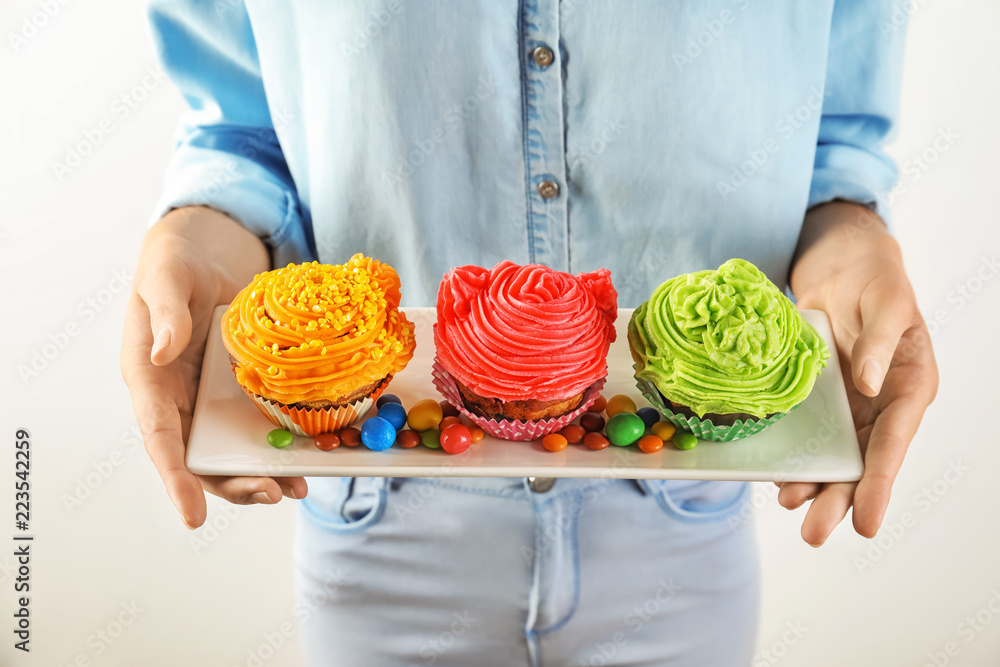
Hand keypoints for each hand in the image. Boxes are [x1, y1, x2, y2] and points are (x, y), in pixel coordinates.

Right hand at [120, 207, 307, 528]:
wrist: (207, 250)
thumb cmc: (175, 261)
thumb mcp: (167, 276)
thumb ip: (165, 312)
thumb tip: (161, 353)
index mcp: (149, 378)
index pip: (159, 436)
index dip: (174, 477)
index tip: (192, 515)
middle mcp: (180, 397)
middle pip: (200, 456)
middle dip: (233, 483)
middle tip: (273, 493)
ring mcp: (212, 396)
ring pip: (232, 449)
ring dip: (262, 471)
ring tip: (298, 484)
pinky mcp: (242, 387)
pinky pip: (259, 422)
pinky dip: (281, 440)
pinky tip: (312, 451)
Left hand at [777, 202, 937, 545]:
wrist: (843, 265)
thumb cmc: (876, 280)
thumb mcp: (886, 304)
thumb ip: (881, 343)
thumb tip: (873, 385)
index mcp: (911, 387)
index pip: (895, 442)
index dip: (881, 483)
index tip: (868, 523)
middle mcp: (881, 405)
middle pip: (862, 462)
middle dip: (839, 500)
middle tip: (814, 534)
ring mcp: (851, 404)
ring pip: (835, 456)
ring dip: (815, 485)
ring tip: (790, 507)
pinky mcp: (822, 397)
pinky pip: (811, 434)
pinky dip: (796, 455)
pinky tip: (778, 476)